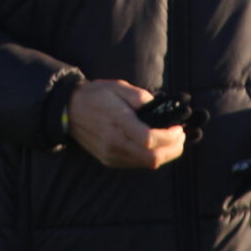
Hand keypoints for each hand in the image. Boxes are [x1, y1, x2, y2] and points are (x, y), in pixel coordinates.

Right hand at [66, 80, 187, 169]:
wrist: (69, 111)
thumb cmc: (96, 96)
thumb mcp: (119, 87)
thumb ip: (140, 97)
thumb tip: (160, 108)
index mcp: (119, 123)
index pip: (150, 139)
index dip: (170, 136)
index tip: (179, 127)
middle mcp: (115, 143)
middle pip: (152, 158)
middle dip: (173, 150)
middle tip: (181, 137)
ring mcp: (112, 154)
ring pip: (146, 164)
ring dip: (165, 154)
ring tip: (172, 141)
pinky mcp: (110, 160)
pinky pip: (136, 164)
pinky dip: (151, 156)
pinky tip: (156, 145)